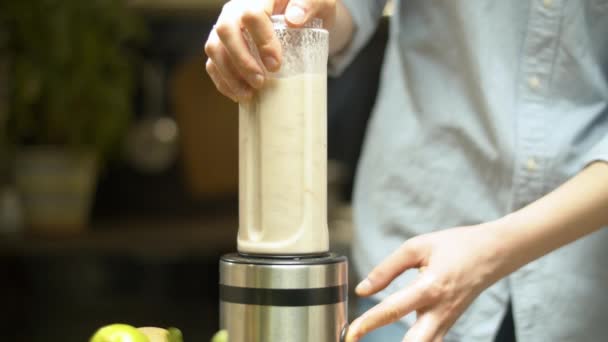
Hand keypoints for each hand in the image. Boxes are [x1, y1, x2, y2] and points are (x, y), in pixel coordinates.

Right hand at [204, 0, 335, 101]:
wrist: (304, 19)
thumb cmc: (311, 11)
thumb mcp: (321, 3)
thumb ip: (311, 4)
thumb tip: (294, 19)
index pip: (251, 14)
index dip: (261, 40)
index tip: (276, 65)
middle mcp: (236, 9)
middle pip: (226, 31)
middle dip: (241, 60)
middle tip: (260, 82)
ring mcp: (227, 27)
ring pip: (214, 48)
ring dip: (229, 75)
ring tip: (249, 94)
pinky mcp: (222, 46)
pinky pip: (213, 63)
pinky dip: (223, 82)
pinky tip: (239, 95)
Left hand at [346, 222, 508, 341]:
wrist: (494, 253)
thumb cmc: (455, 246)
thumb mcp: (417, 247)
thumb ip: (387, 269)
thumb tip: (362, 291)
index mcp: (430, 288)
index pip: (393, 311)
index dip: (368, 323)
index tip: (350, 333)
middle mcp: (440, 311)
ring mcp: (447, 321)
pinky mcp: (448, 324)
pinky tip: (400, 340)